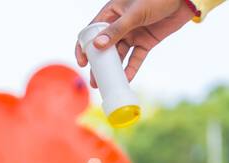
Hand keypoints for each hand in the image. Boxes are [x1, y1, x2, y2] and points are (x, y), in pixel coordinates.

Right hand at [74, 0, 194, 86]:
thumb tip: (97, 47)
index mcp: (112, 12)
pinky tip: (125, 79)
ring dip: (113, 69)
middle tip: (94, 80)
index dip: (85, 46)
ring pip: (119, 55)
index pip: (92, 31)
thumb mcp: (135, 13)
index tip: (83, 62)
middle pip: (104, 47)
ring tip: (106, 84)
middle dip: (99, 64)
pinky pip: (135, 58)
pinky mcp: (145, 42)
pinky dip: (131, 69)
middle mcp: (120, 24)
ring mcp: (133, 33)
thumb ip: (116, 30)